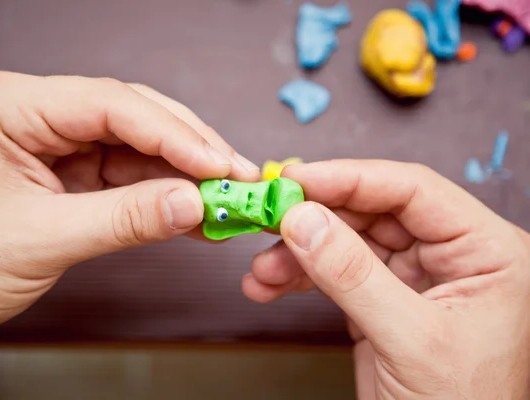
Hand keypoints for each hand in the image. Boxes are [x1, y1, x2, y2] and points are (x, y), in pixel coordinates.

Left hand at [0, 71, 259, 341]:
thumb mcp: (41, 238)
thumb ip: (122, 219)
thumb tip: (192, 203)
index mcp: (16, 107)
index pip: (110, 104)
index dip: (173, 133)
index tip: (218, 164)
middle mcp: (45, 115)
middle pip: (137, 118)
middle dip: (191, 150)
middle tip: (237, 178)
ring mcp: (66, 144)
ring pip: (145, 148)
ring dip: (188, 176)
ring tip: (228, 200)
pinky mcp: (81, 174)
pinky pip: (137, 177)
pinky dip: (170, 197)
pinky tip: (199, 213)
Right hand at [243, 160, 529, 398]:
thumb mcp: (412, 341)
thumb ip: (354, 276)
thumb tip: (305, 221)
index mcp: (485, 251)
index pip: (412, 191)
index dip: (350, 179)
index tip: (297, 180)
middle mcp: (449, 256)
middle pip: (371, 212)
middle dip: (314, 219)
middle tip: (269, 218)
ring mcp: (413, 277)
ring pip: (345, 241)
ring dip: (298, 252)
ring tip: (263, 269)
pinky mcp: (382, 299)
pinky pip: (335, 272)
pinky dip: (299, 277)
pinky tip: (270, 285)